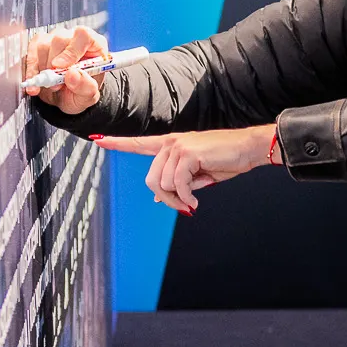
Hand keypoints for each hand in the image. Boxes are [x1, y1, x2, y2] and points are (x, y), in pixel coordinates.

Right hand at [22, 25, 107, 113]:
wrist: (66, 95)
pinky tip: (35, 85)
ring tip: (51, 85)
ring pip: (43, 46)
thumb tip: (72, 74)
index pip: (83, 35)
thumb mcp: (88, 96)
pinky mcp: (38, 43)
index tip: (63, 68)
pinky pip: (30, 53)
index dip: (72, 51)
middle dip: (54, 66)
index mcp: (93, 44)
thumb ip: (85, 87)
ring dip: (44, 70)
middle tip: (57, 85)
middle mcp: (73, 37)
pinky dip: (31, 71)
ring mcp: (54, 38)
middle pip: (59, 40)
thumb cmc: (81, 91)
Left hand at [92, 125, 277, 212]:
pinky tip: (196, 199)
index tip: (98, 140)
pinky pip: (177, 184)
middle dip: (166, 199)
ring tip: (193, 200)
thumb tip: (158, 199)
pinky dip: (186, 197)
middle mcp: (170, 143)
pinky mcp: (187, 153)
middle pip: (151, 180)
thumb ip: (177, 183)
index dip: (118, 143)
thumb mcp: (198, 175)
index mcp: (171, 145)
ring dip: (178, 198)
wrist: (248, 149)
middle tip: (184, 206)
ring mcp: (178, 146)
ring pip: (162, 184)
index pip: (139, 143)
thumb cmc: (227, 160)